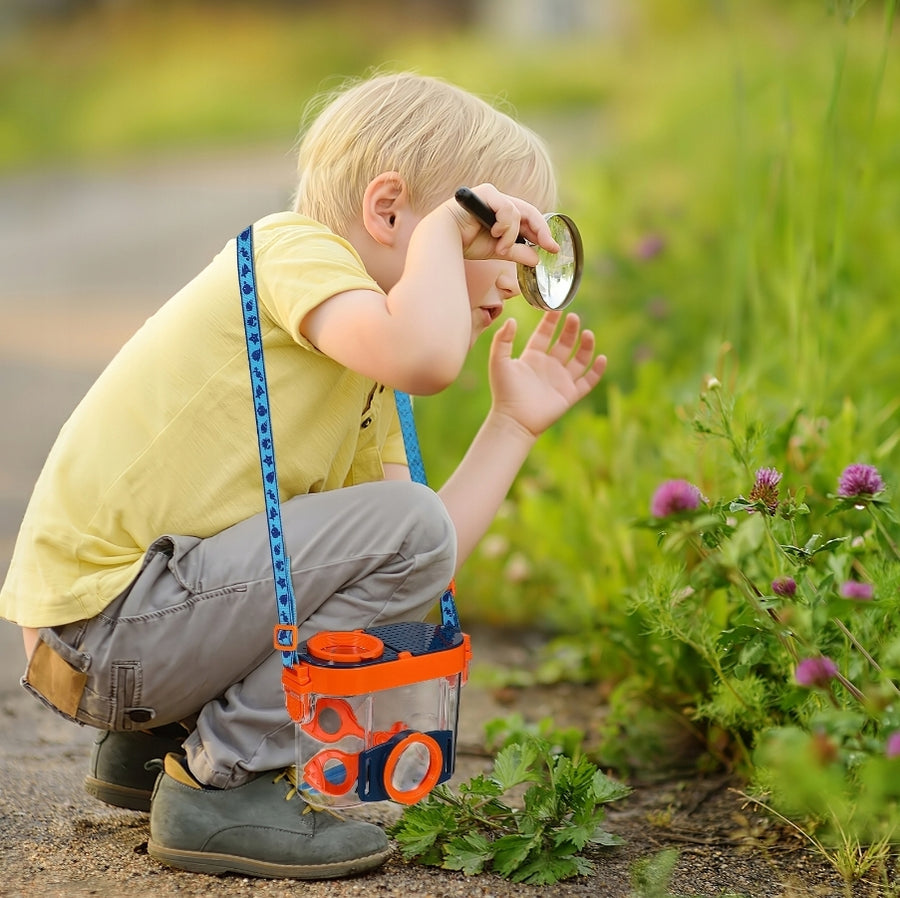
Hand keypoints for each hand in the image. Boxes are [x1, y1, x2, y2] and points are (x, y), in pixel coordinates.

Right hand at [444, 184, 558, 265]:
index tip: (553, 248)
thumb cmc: (465, 242)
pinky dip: (505, 225)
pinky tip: (495, 233)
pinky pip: (507, 208)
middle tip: (549, 246)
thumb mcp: (498, 250)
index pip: (528, 220)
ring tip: (500, 248)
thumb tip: (537, 259)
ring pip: (516, 214)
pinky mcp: (486, 193)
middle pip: (529, 213)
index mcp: (502, 213)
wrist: (443, 240)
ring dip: (511, 235)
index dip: (542, 233)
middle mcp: (499, 201)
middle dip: (541, 231)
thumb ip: (517, 252)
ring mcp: (493, 195)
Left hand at [487, 311, 606, 436]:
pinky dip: (597, 371)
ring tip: (587, 334)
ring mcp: (561, 380)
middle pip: (564, 344)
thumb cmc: (504, 391)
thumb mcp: (499, 361)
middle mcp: (548, 367)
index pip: (544, 334)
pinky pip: (588, 381)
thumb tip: (510, 320)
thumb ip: (502, 340)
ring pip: (579, 360)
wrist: (514, 419)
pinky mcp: (570, 395)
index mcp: (532, 358)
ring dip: (585, 347)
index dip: (551, 321)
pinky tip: (601, 358)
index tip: (557, 307)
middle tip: (574, 317)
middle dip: (570, 330)